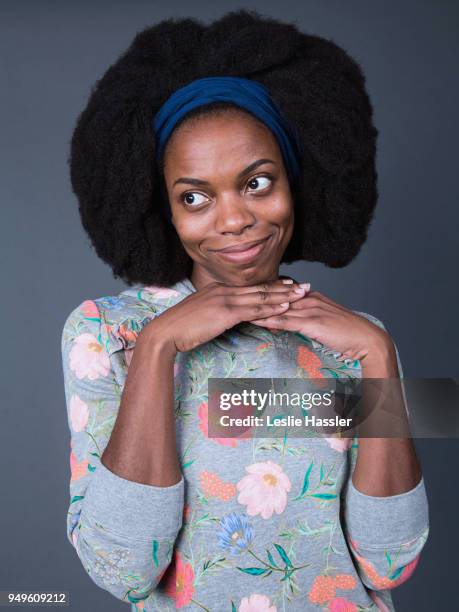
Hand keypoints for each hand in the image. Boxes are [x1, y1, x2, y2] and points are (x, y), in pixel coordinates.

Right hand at [139, 278, 308, 353]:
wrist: (166, 332)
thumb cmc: (180, 328)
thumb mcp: (202, 315)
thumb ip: (217, 312)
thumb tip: (229, 317)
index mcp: (218, 289)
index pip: (251, 287)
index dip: (272, 286)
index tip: (289, 284)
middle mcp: (224, 291)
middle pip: (260, 288)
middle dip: (285, 287)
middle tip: (304, 286)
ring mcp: (225, 300)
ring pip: (260, 297)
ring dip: (284, 295)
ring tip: (302, 294)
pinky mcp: (225, 313)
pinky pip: (253, 310)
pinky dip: (271, 308)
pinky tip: (285, 307)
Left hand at [250, 288, 390, 361]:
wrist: (367, 339)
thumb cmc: (348, 334)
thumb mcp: (324, 323)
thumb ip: (305, 320)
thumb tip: (286, 322)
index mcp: (312, 297)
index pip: (282, 293)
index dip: (263, 294)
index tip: (244, 294)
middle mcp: (310, 299)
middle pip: (277, 297)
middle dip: (255, 298)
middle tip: (234, 297)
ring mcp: (312, 309)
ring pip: (278, 308)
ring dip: (258, 308)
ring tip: (238, 308)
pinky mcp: (313, 322)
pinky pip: (287, 321)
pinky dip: (270, 320)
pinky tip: (256, 321)